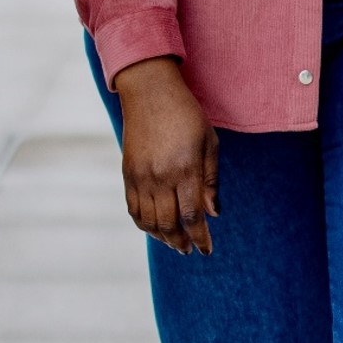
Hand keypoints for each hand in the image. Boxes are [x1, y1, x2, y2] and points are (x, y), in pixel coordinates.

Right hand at [112, 54, 219, 255]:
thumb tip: (214, 213)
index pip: (192, 215)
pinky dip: (143, 224)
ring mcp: (140, 177)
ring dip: (162, 237)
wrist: (149, 92)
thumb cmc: (186, 115)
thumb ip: (210, 180)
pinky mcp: (127, 173)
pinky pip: (133, 208)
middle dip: (181, 242)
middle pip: (169, 223)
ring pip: (149, 221)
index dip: (200, 237)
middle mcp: (160, 177)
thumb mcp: (208, 142)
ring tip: (174, 242)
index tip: (207, 250)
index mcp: (185, 169)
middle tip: (189, 249)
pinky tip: (154, 227)